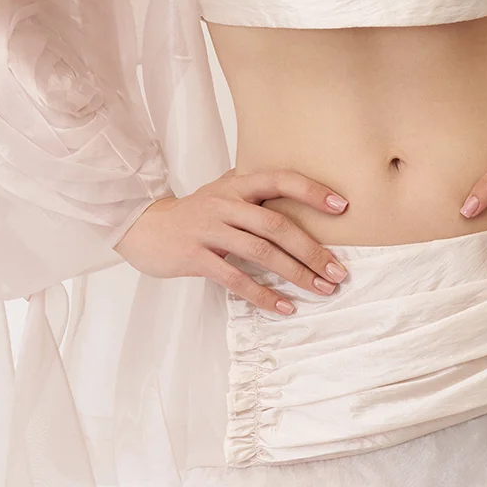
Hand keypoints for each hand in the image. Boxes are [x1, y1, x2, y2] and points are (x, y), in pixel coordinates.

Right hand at [115, 169, 352, 314]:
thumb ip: (252, 189)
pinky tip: (284, 307)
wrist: (144, 228)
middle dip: (312, 250)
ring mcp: (209, 230)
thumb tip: (296, 188)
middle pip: (276, 225)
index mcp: (236, 185)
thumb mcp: (221, 190)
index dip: (311, 190)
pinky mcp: (196, 257)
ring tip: (321, 289)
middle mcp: (225, 204)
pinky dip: (263, 295)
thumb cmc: (193, 212)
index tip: (342, 206)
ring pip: (261, 253)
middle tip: (338, 270)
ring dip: (296, 274)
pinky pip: (236, 279)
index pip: (279, 180)